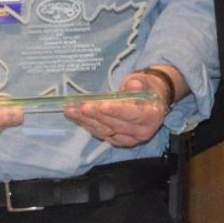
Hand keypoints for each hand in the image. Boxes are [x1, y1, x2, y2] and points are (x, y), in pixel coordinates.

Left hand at [64, 68, 181, 147]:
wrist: (151, 102)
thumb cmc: (146, 89)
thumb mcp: (145, 81)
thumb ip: (139, 84)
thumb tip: (133, 85)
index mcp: (151, 116)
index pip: (132, 115)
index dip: (117, 111)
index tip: (102, 105)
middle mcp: (141, 132)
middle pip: (115, 124)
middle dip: (96, 115)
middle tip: (81, 106)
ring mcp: (129, 139)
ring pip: (105, 131)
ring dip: (86, 120)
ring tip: (71, 110)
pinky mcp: (118, 141)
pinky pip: (100, 133)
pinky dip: (87, 125)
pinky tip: (76, 117)